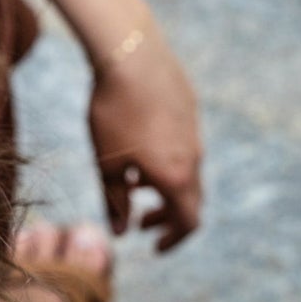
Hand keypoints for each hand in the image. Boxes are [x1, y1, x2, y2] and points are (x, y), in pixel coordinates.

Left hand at [89, 21, 203, 250]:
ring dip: (165, 186)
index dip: (172, 240)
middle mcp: (193, 156)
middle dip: (167, 216)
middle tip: (141, 222)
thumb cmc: (113, 113)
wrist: (131, 55)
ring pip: (186, 170)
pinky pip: (183, 144)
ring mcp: (194, 131)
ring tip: (134, 182)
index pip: (188, 223)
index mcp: (175, 176)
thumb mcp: (106, 163)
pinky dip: (167, 159)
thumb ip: (115, 202)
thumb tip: (121, 232)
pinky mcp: (189, 108)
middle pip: (190, 199)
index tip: (152, 245)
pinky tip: (139, 144)